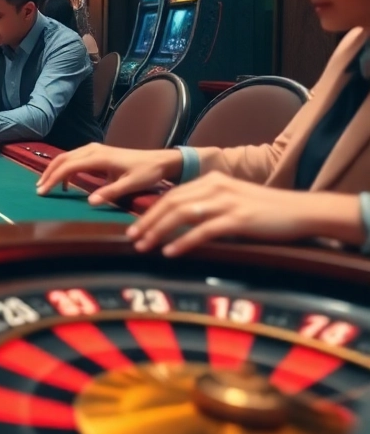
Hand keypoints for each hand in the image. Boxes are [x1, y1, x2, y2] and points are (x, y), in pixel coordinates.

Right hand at [36, 144, 182, 203]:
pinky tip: (66, 183)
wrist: (160, 160)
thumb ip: (110, 193)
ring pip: (66, 157)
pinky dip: (64, 168)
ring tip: (45, 186)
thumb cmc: (147, 172)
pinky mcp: (97, 152)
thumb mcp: (131, 184)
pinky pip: (74, 158)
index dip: (53, 179)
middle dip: (48, 174)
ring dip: (54, 170)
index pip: (68, 166)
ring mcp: (94, 149)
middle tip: (39, 190)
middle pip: (62, 159)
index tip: (43, 192)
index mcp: (99, 157)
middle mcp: (93, 150)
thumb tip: (90, 202)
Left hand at [126, 173, 362, 255]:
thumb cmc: (264, 211)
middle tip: (131, 239)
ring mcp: (227, 202)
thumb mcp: (230, 200)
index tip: (134, 228)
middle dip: (147, 222)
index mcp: (210, 181)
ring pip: (182, 215)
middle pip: (170, 203)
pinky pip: (204, 230)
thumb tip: (177, 222)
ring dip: (159, 231)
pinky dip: (184, 241)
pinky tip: (171, 252)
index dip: (148, 212)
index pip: (170, 195)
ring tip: (144, 247)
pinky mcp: (239, 219)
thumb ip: (206, 206)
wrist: (301, 210)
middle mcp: (215, 187)